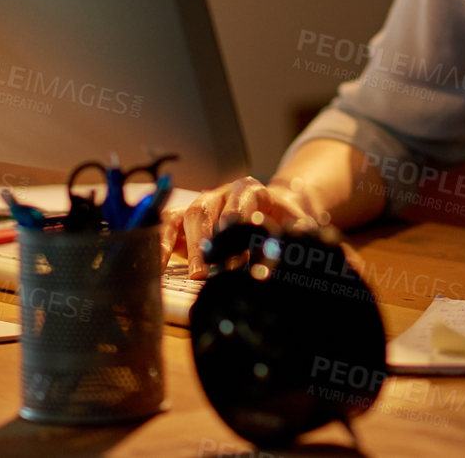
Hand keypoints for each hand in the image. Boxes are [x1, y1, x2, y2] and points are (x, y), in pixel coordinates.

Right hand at [162, 175, 325, 278]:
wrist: (272, 215)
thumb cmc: (283, 222)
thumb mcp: (297, 225)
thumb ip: (299, 234)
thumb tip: (307, 243)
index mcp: (250, 189)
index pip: (239, 201)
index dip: (236, 222)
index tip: (237, 247)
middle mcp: (221, 193)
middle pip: (208, 209)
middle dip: (209, 240)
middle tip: (213, 270)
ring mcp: (201, 204)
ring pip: (187, 216)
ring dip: (191, 247)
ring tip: (197, 275)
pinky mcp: (185, 219)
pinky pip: (167, 225)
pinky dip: (161, 243)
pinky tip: (158, 266)